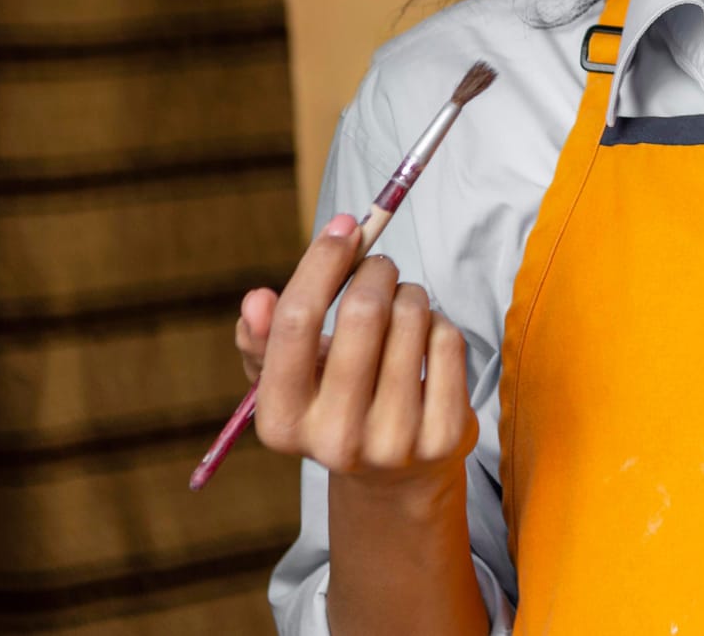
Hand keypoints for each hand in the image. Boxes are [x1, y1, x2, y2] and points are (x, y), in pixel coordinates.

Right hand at [240, 214, 477, 489]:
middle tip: (381, 267)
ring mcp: (393, 442)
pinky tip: (426, 338)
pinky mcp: (444, 437)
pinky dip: (438, 322)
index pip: (296, 322)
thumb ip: (263, 338)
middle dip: (376, 270)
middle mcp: (334, 440)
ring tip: (402, 308)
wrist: (393, 476)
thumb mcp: (287, 379)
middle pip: (362, 313)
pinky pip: (447, 339)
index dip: (322, 263)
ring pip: (412, 318)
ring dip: (410, 295)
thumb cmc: (332, 403)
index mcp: (281, 423)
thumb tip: (255, 299)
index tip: (344, 227)